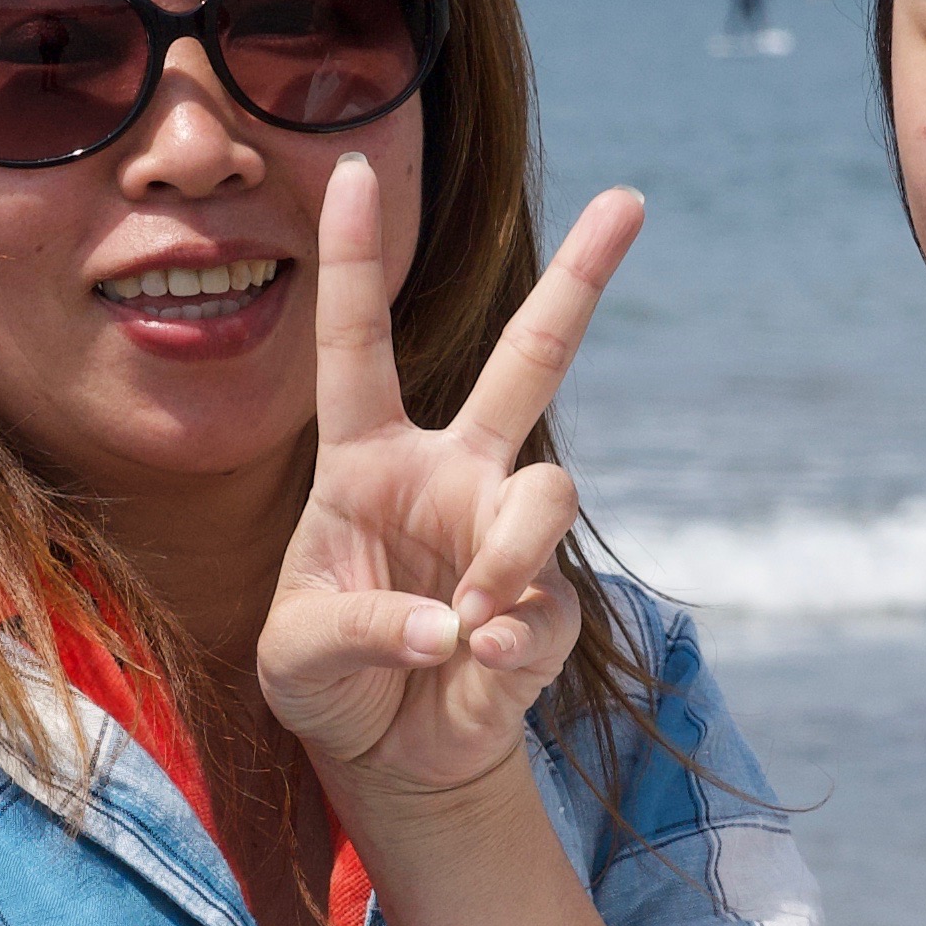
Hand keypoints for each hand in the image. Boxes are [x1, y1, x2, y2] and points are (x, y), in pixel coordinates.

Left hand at [262, 166, 638, 826]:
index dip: (351, 259)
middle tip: (630, 199)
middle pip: (528, 359)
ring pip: (549, 489)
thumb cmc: (327, 682)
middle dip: (580, 277)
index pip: (358, 345)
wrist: (389, 757)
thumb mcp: (295, 656)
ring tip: (468, 619)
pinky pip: (549, 595)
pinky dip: (510, 633)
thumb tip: (454, 620)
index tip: (351, 169)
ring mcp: (506, 535)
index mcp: (366, 462)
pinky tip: (477, 660)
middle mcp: (449, 477)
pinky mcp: (548, 602)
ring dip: (509, 552)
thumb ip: (357, 628)